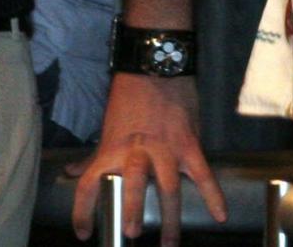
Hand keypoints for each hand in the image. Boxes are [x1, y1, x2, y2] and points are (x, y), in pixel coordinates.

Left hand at [71, 73, 224, 244]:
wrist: (155, 64)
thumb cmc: (128, 96)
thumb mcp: (107, 126)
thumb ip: (94, 154)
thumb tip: (72, 172)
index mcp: (111, 148)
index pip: (88, 184)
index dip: (82, 211)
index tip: (83, 234)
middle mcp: (136, 150)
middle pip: (132, 184)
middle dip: (132, 210)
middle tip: (132, 234)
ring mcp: (165, 148)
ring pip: (168, 187)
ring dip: (170, 217)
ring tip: (169, 244)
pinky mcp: (189, 143)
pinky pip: (202, 173)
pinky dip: (212, 194)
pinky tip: (220, 215)